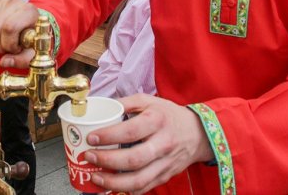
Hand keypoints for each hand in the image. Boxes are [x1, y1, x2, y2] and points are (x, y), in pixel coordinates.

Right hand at [0, 0, 39, 67]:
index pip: (10, 28)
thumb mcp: (33, 50)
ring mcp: (2, 1)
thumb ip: (22, 60)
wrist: (31, 21)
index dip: (9, 44)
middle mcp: (15, 3)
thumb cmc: (33, 36)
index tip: (16, 49)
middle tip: (7, 48)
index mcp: (29, 11)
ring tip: (1, 42)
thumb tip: (4, 62)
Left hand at [83, 94, 213, 193]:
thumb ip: (125, 102)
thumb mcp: (149, 101)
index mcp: (157, 121)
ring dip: (113, 182)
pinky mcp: (165, 176)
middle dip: (107, 161)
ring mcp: (165, 163)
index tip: (92, 138)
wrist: (198, 133)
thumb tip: (99, 106)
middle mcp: (163, 144)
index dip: (108, 136)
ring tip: (96, 177)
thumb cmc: (169, 115)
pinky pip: (144, 188)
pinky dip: (125, 190)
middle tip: (89, 157)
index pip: (131, 131)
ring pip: (138, 180)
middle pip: (133, 159)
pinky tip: (111, 186)